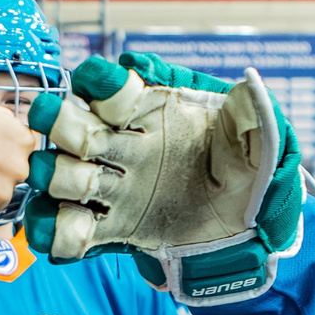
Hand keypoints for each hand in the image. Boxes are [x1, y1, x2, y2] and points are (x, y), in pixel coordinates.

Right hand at [21, 51, 302, 304]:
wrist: (251, 234)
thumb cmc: (252, 178)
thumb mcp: (259, 143)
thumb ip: (250, 115)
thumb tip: (249, 83)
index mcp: (151, 116)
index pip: (112, 90)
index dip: (99, 82)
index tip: (95, 81)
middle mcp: (122, 149)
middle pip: (73, 129)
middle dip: (61, 123)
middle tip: (58, 122)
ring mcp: (112, 191)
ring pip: (62, 175)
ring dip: (57, 175)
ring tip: (71, 181)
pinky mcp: (111, 231)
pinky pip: (70, 231)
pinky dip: (55, 231)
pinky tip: (62, 232)